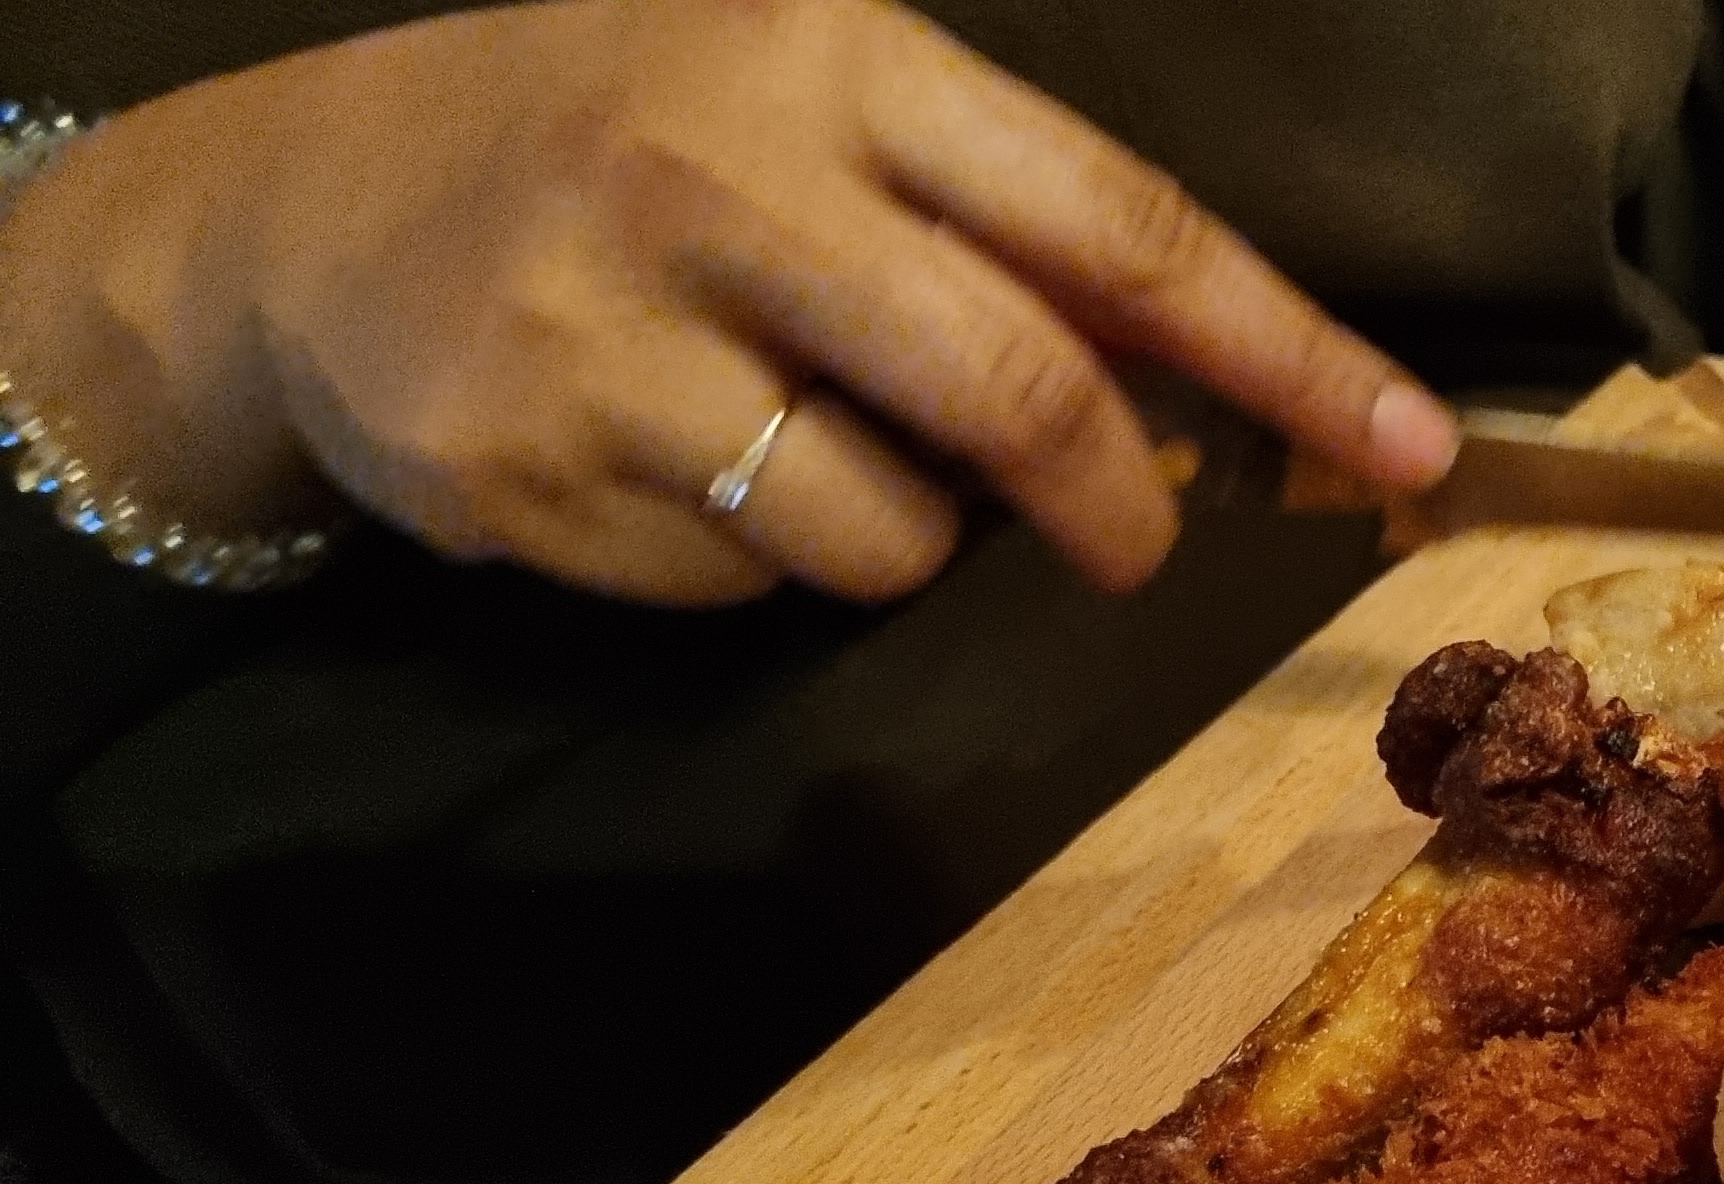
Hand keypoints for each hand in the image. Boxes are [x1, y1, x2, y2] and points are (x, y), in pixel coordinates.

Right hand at [0, 0, 1456, 606]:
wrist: (308, 208)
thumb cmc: (624, 142)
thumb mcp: (812, 105)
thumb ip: (1005, 222)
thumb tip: (1222, 382)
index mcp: (832, 59)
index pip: (1122, 228)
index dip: (1287, 352)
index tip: (1412, 446)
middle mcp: (717, 175)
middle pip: (1021, 396)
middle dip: (1115, 501)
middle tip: (1131, 535)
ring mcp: (605, 330)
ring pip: (888, 530)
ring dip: (910, 533)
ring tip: (815, 438)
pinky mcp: (529, 469)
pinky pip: (747, 580)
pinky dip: (760, 558)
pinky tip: (674, 461)